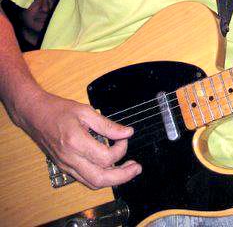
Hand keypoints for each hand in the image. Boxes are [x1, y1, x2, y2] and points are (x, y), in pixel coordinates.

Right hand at [15, 88, 141, 188]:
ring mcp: (66, 165)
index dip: (121, 149)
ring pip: (92, 183)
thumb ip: (107, 125)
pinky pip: (84, 179)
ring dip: (113, 180)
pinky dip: (100, 177)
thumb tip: (127, 132)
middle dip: (122, 176)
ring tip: (127, 170)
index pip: (105, 157)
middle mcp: (70, 158)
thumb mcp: (85, 111)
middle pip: (100, 179)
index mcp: (76, 142)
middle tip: (136, 168)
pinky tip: (110, 168)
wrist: (35, 115)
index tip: (125, 137)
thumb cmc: (58, 110)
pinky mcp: (64, 167)